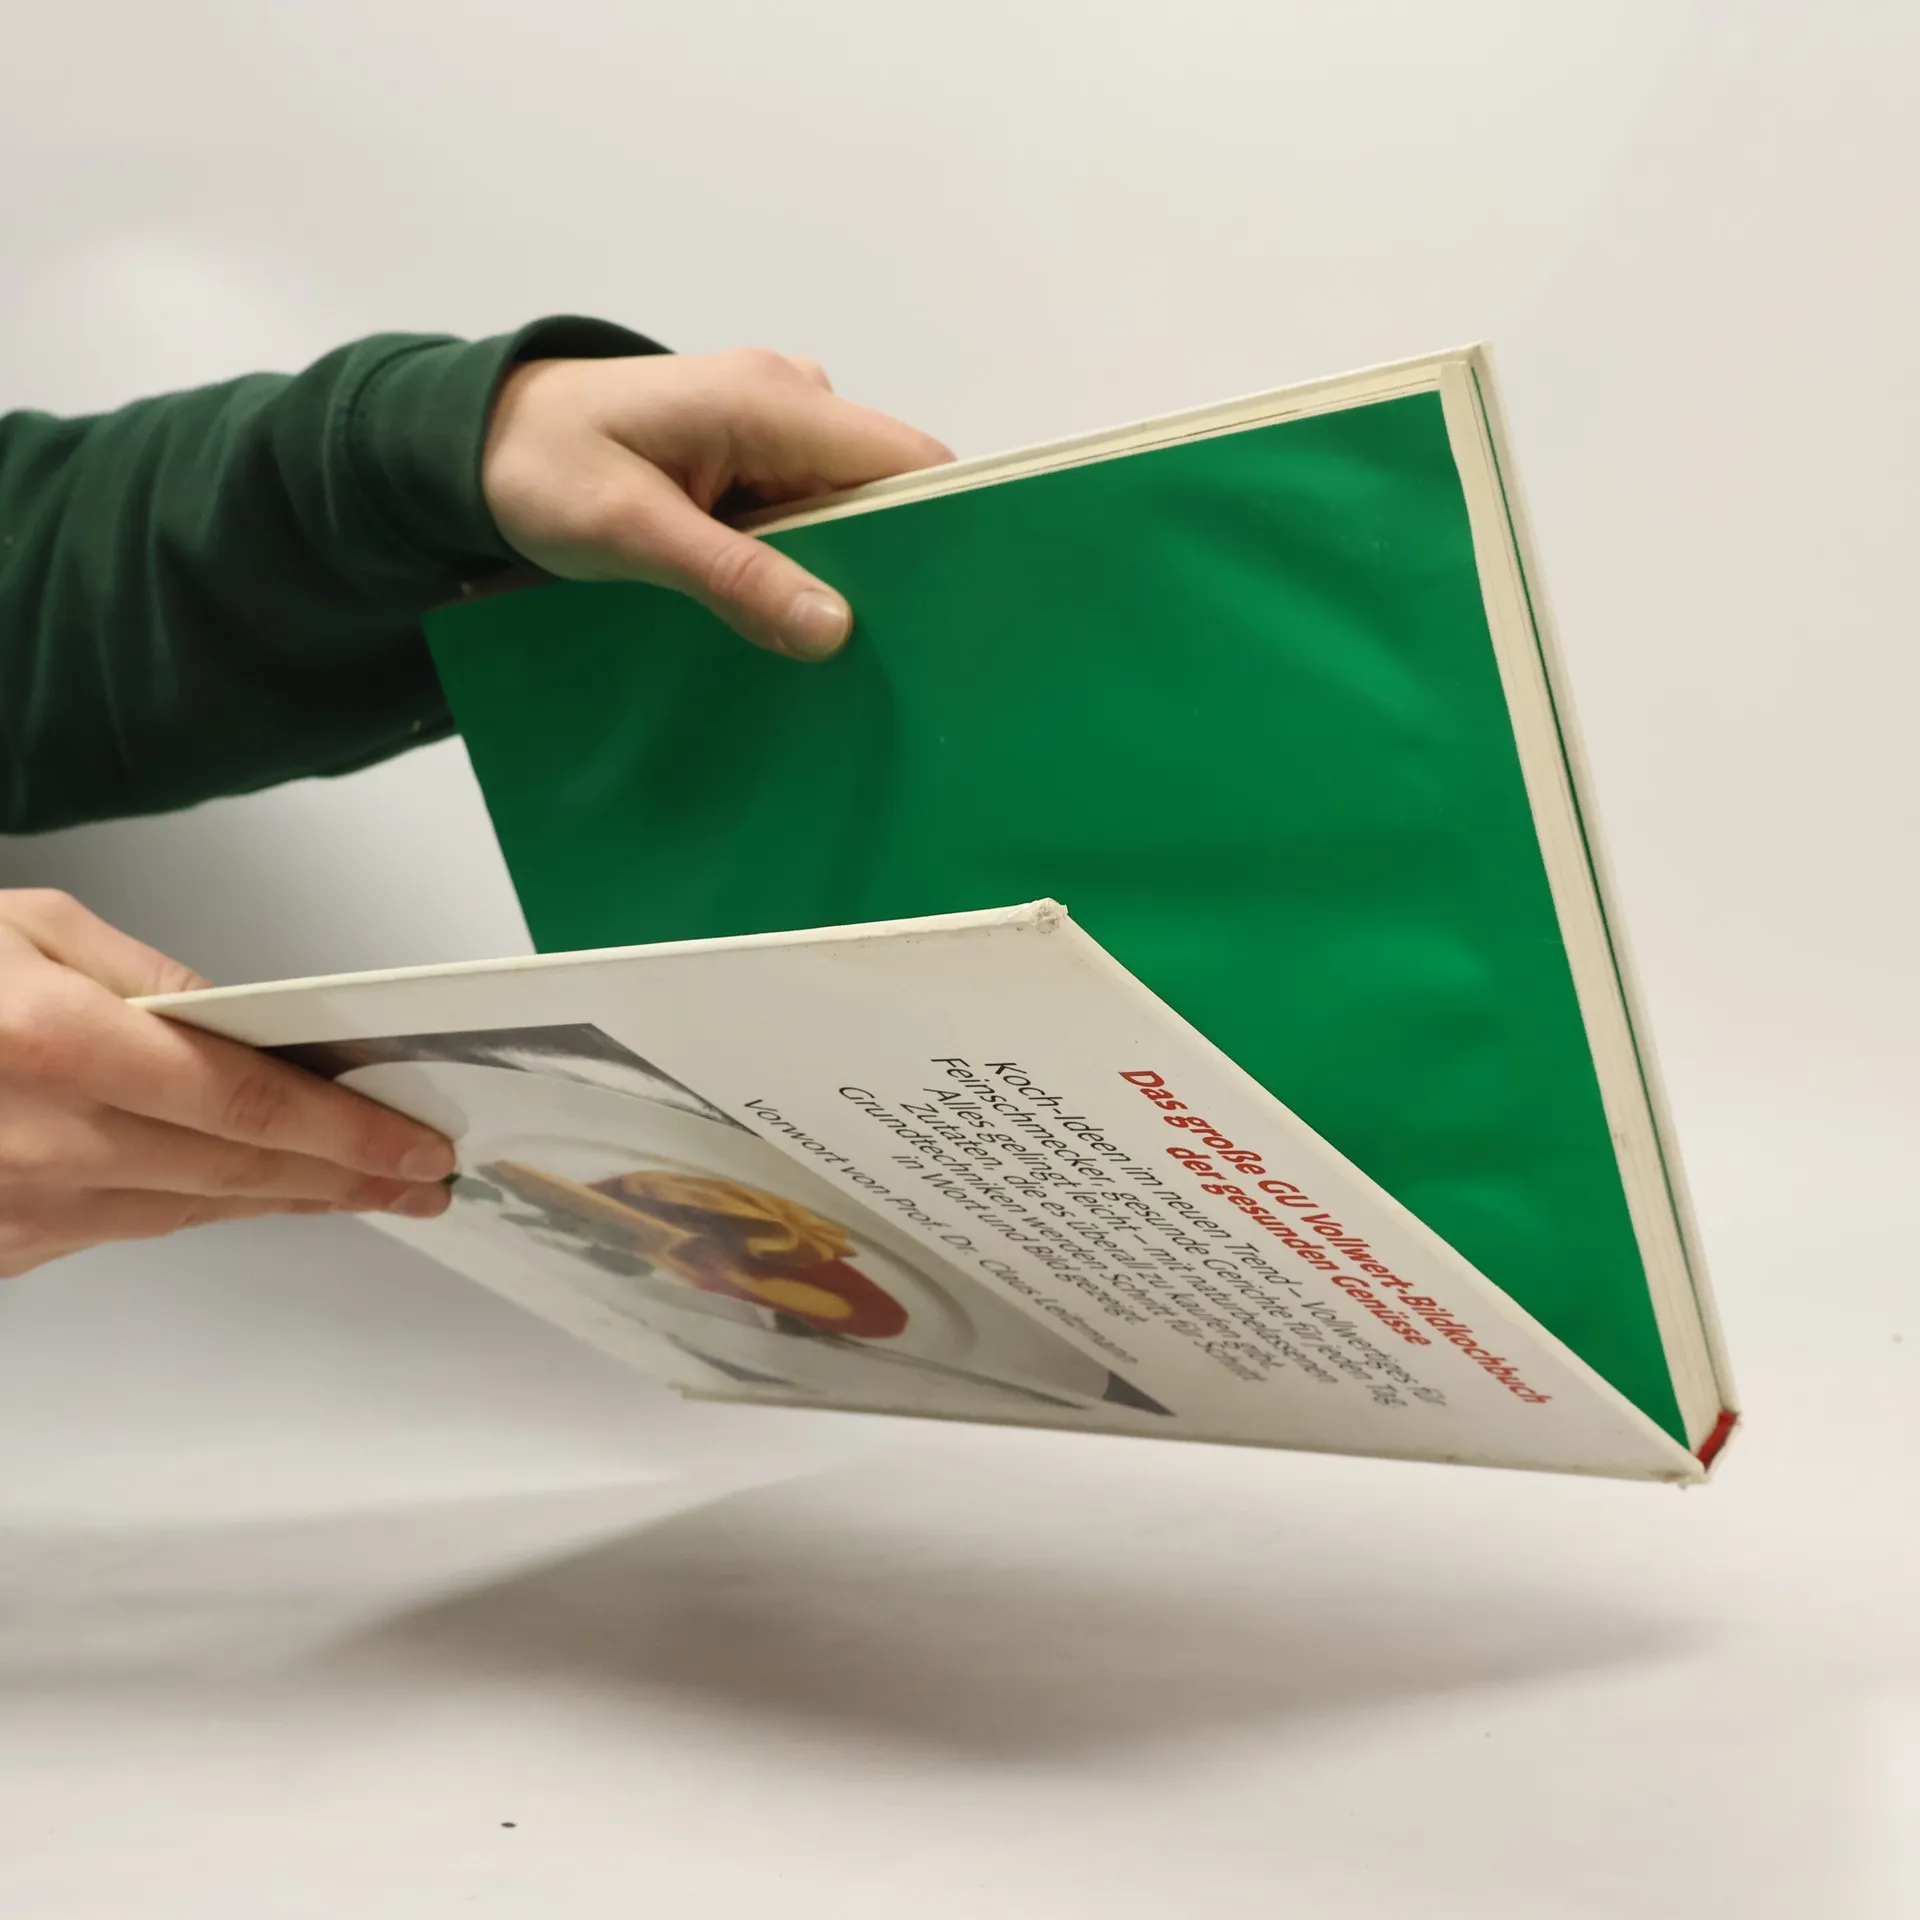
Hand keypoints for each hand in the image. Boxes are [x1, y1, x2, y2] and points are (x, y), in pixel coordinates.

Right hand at [0, 890, 454, 1278]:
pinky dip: (196, 1206)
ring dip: (285, 1198)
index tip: (419, 1146)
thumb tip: (240, 1022)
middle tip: (424, 1182)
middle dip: (345, 1177)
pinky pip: (124, 1228)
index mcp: (60, 1043)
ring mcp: (21, 1207)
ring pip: (188, 1209)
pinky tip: (251, 1193)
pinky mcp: (3, 1245)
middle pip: (236, 1171)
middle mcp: (47, 1140)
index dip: (347, 1130)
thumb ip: (145, 977)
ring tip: (360, 1189)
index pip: (246, 1101)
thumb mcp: (25, 933)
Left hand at [482, 348, 952, 661]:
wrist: (473, 438)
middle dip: (891, 566)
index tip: (953, 609)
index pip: (905, 460)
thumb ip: (734, 577)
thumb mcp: (631, 532)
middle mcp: (790, 402)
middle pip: (885, 491)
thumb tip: (835, 629)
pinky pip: (809, 516)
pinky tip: (789, 617)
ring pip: (848, 512)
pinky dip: (805, 565)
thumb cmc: (540, 468)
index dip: (943, 528)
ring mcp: (774, 430)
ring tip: (836, 649)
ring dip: (842, 573)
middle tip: (890, 654)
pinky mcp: (753, 459)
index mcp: (771, 400)